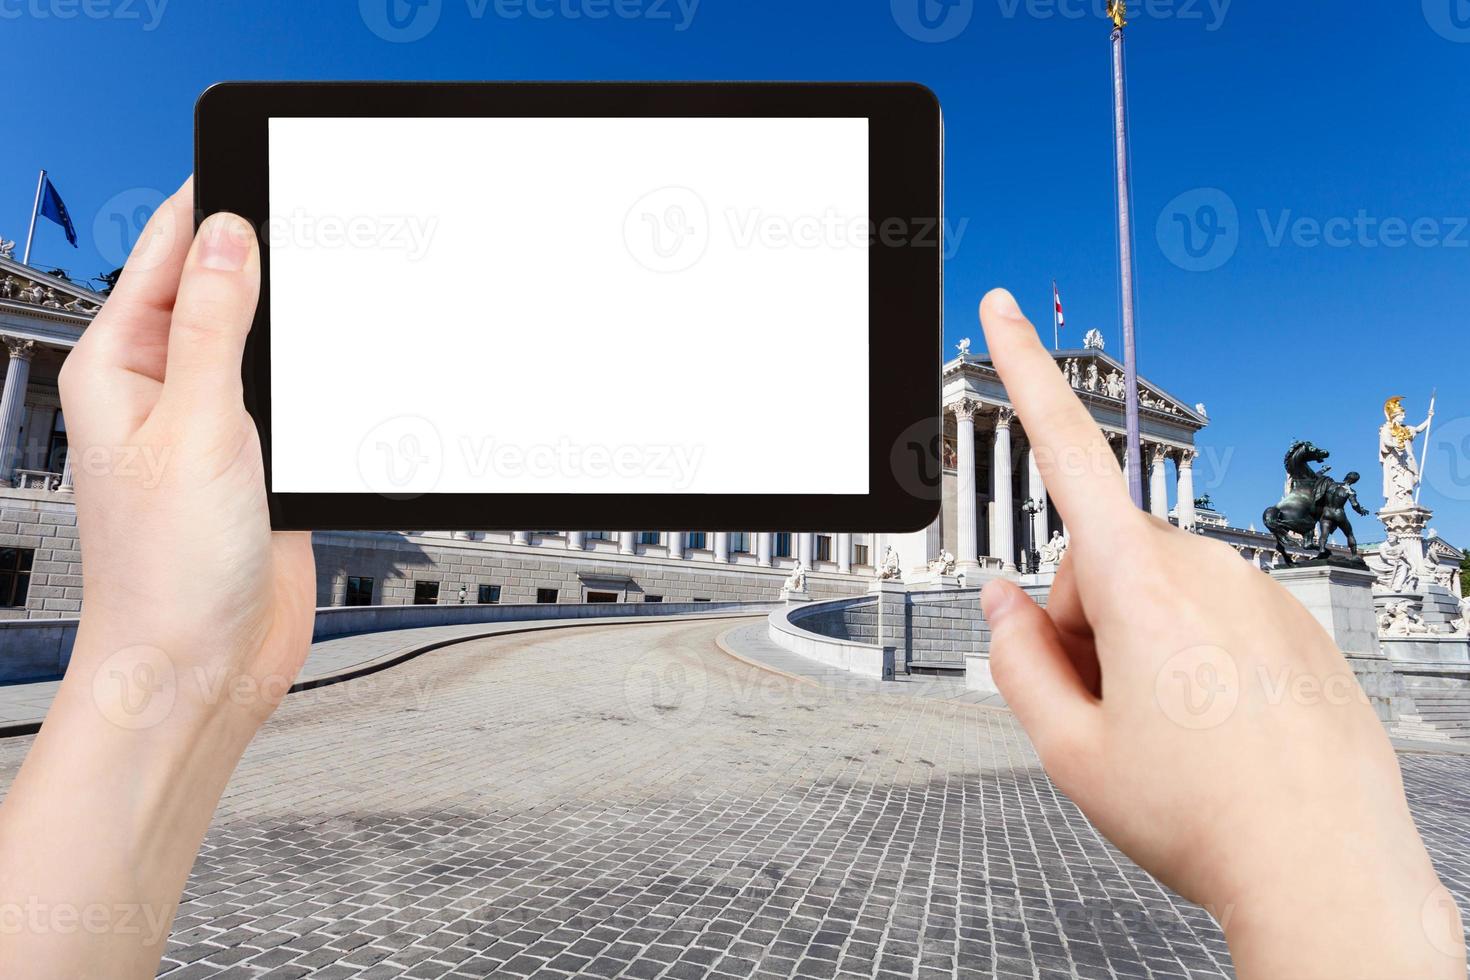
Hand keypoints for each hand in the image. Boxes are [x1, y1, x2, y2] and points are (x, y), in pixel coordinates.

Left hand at [0, 179, 314, 974]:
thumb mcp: (193, 427)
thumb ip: (211, 326)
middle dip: (270, 253)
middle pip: (221, 287)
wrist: (201, 666)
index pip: (165, 252)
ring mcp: (218, 424)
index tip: (261, 159)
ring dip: (303, 319)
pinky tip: (350, 363)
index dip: (212, 201)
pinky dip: (325, 377)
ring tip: (348, 281)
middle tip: (327, 217)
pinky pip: (298, 395)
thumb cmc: (166, 572)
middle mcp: (166, 388)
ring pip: (267, 340)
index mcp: (121, 367)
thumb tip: (225, 233)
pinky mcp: (265, 460)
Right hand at [976, 289, 1463, 979]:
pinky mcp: (1294, 620)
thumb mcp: (1068, 750)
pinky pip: (1215, 612)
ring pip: (1158, 590)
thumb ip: (1016, 659)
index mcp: (1139, 585)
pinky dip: (1194, 655)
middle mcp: (1206, 568)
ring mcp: (1259, 591)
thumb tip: (1005, 602)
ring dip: (1138, 642)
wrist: (1324, 869)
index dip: (1025, 374)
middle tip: (1103, 712)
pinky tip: (1216, 728)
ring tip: (1167, 732)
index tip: (1005, 309)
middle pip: (1099, 563)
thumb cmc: (1202, 816)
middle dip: (1084, 623)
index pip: (1066, 454)